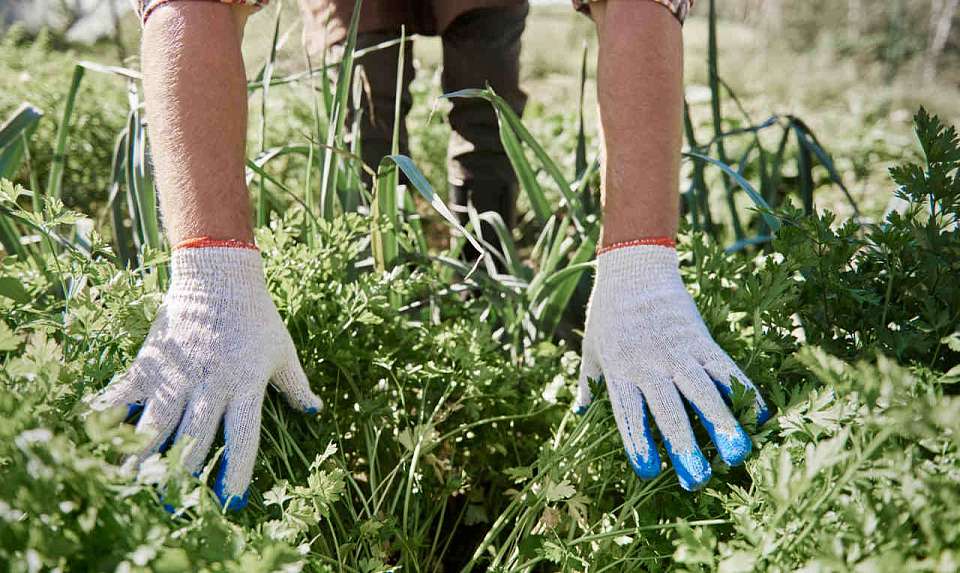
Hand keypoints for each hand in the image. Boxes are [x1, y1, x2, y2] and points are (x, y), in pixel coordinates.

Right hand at [91, 245, 321, 509]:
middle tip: (174, 504)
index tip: (231, 501)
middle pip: (194, 439)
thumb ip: (296, 385)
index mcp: (245, 385)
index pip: (243, 437)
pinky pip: (125, 393)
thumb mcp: (282, 351)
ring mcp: (178, 374)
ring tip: (132, 484)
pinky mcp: (151, 361)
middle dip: (184, 475)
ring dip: (144, 456)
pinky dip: (109, 413)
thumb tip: (314, 410)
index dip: (237, 472)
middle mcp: (210, 385)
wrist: (218, 275)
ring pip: (157, 424)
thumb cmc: (256, 315)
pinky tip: (97, 433)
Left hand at [575, 243, 768, 490]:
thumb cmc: (608, 313)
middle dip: (683, 446)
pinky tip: (759, 417)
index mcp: (619, 368)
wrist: (634, 267)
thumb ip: (589, 383)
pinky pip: (726, 368)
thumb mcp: (590, 348)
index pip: (628, 411)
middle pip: (668, 408)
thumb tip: (580, 414)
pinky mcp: (702, 339)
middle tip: (697, 480)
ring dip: (721, 423)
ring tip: (737, 453)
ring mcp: (679, 351)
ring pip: (703, 390)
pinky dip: (743, 391)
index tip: (648, 471)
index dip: (638, 441)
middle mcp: (650, 363)